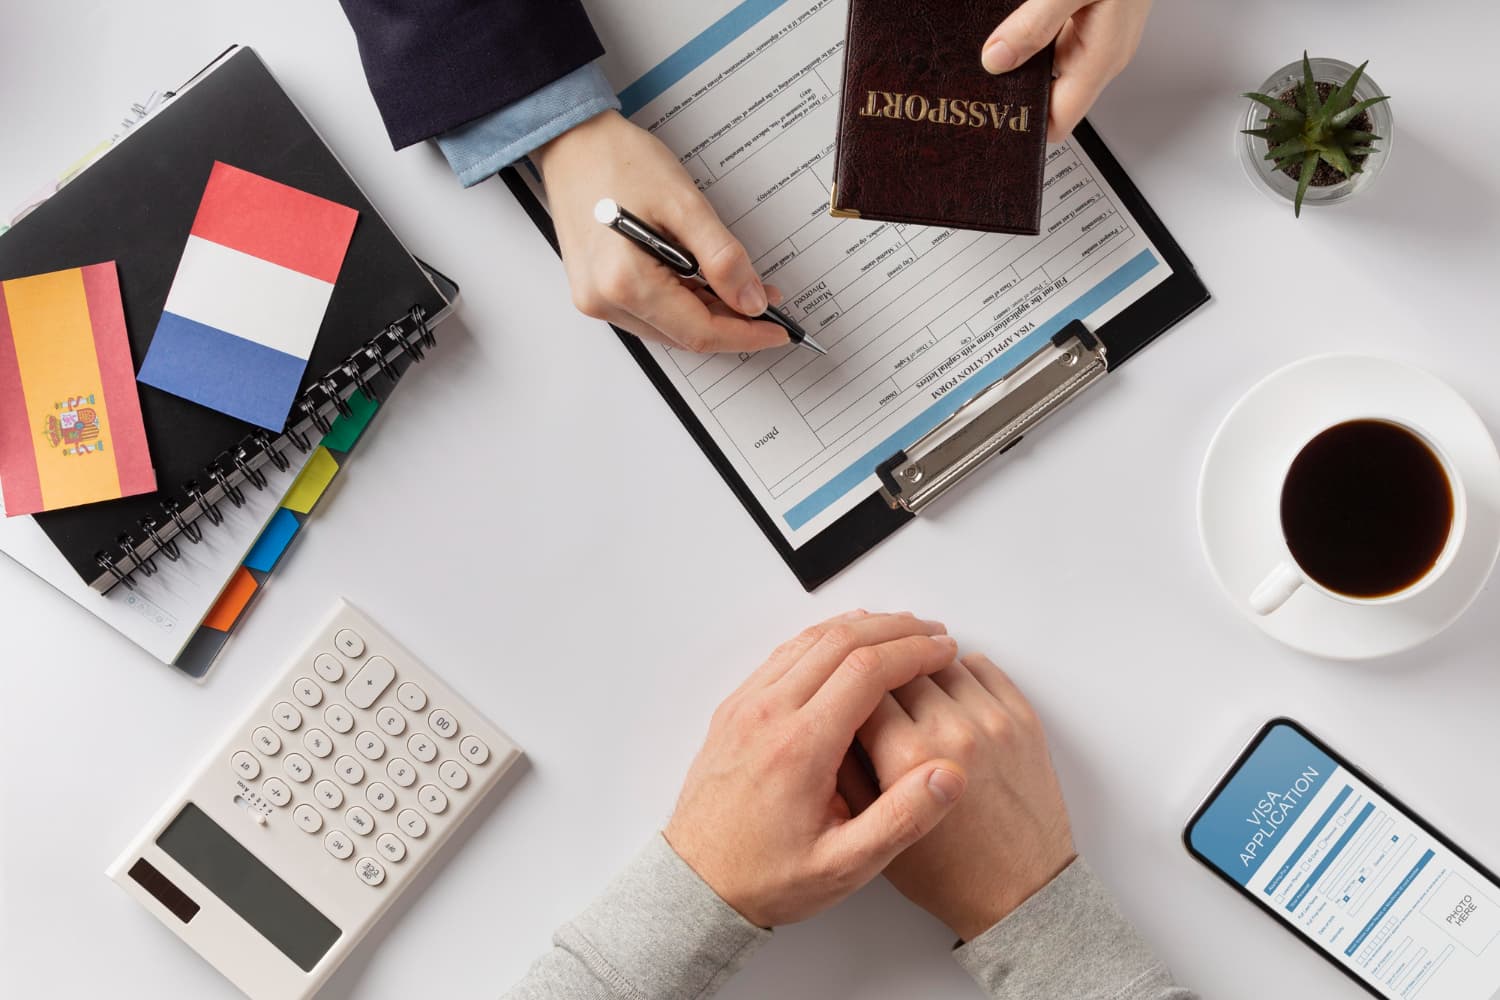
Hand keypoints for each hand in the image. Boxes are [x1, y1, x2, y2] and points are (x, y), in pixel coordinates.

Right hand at [531, 110, 787, 353]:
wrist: (573, 141)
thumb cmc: (618, 160)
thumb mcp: (685, 204)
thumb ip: (722, 258)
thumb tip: (752, 300)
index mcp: (624, 282)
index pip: (699, 331)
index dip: (746, 334)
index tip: (778, 328)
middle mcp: (604, 301)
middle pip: (684, 335)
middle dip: (731, 323)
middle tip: (766, 298)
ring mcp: (595, 300)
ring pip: (669, 328)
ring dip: (707, 314)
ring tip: (737, 285)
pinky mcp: (595, 291)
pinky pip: (650, 313)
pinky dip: (682, 303)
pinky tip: (701, 282)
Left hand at [663, 611, 966, 927]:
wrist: (697, 884)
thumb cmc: (768, 878)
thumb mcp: (844, 866)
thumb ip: (901, 820)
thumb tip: (949, 774)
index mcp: (800, 747)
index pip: (867, 670)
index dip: (914, 652)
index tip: (944, 651)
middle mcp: (769, 715)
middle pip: (840, 642)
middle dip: (894, 629)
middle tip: (932, 632)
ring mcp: (746, 707)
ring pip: (808, 640)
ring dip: (859, 627)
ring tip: (899, 629)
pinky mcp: (734, 709)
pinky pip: (782, 655)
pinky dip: (822, 638)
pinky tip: (844, 642)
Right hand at [842, 653, 1075, 940]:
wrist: (1017, 893)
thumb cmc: (948, 873)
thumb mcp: (875, 832)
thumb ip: (844, 774)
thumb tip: (827, 727)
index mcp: (910, 757)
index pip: (862, 691)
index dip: (845, 691)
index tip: (839, 696)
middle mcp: (953, 730)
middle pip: (900, 669)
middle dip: (880, 677)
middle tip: (868, 688)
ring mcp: (994, 721)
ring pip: (940, 662)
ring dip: (919, 670)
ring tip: (906, 689)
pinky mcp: (1024, 720)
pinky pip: (983, 668)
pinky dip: (959, 671)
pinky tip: (945, 690)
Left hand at [981, 0, 1153, 140]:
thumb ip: (1035, 24)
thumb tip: (997, 59)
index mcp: (1100, 60)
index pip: (1058, 123)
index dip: (1026, 130)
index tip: (995, 125)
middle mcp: (1101, 56)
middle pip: (1050, 98)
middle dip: (1016, 95)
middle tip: (982, 89)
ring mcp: (1098, 38)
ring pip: (1050, 67)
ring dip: (1022, 63)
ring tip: (995, 54)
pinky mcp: (1092, 18)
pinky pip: (1055, 41)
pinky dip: (1032, 38)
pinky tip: (1016, 28)